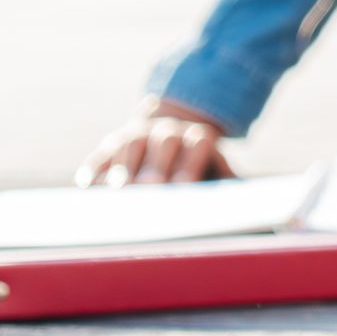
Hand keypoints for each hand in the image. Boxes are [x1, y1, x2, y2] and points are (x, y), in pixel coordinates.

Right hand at [76, 98, 232, 186]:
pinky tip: (87, 185)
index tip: (183, 189)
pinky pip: (101, 152)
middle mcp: (167, 130)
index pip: (198, 144)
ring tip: (118, 191)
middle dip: (156, 167)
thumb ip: (228, 184)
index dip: (191, 165)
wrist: (169, 132)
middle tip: (148, 191)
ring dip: (123, 167)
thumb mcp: (217, 170)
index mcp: (198, 136)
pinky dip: (94, 167)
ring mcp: (138, 133)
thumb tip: (249, 205)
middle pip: (163, 144)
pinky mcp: (111, 141)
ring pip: (130, 145)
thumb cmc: (198, 166)